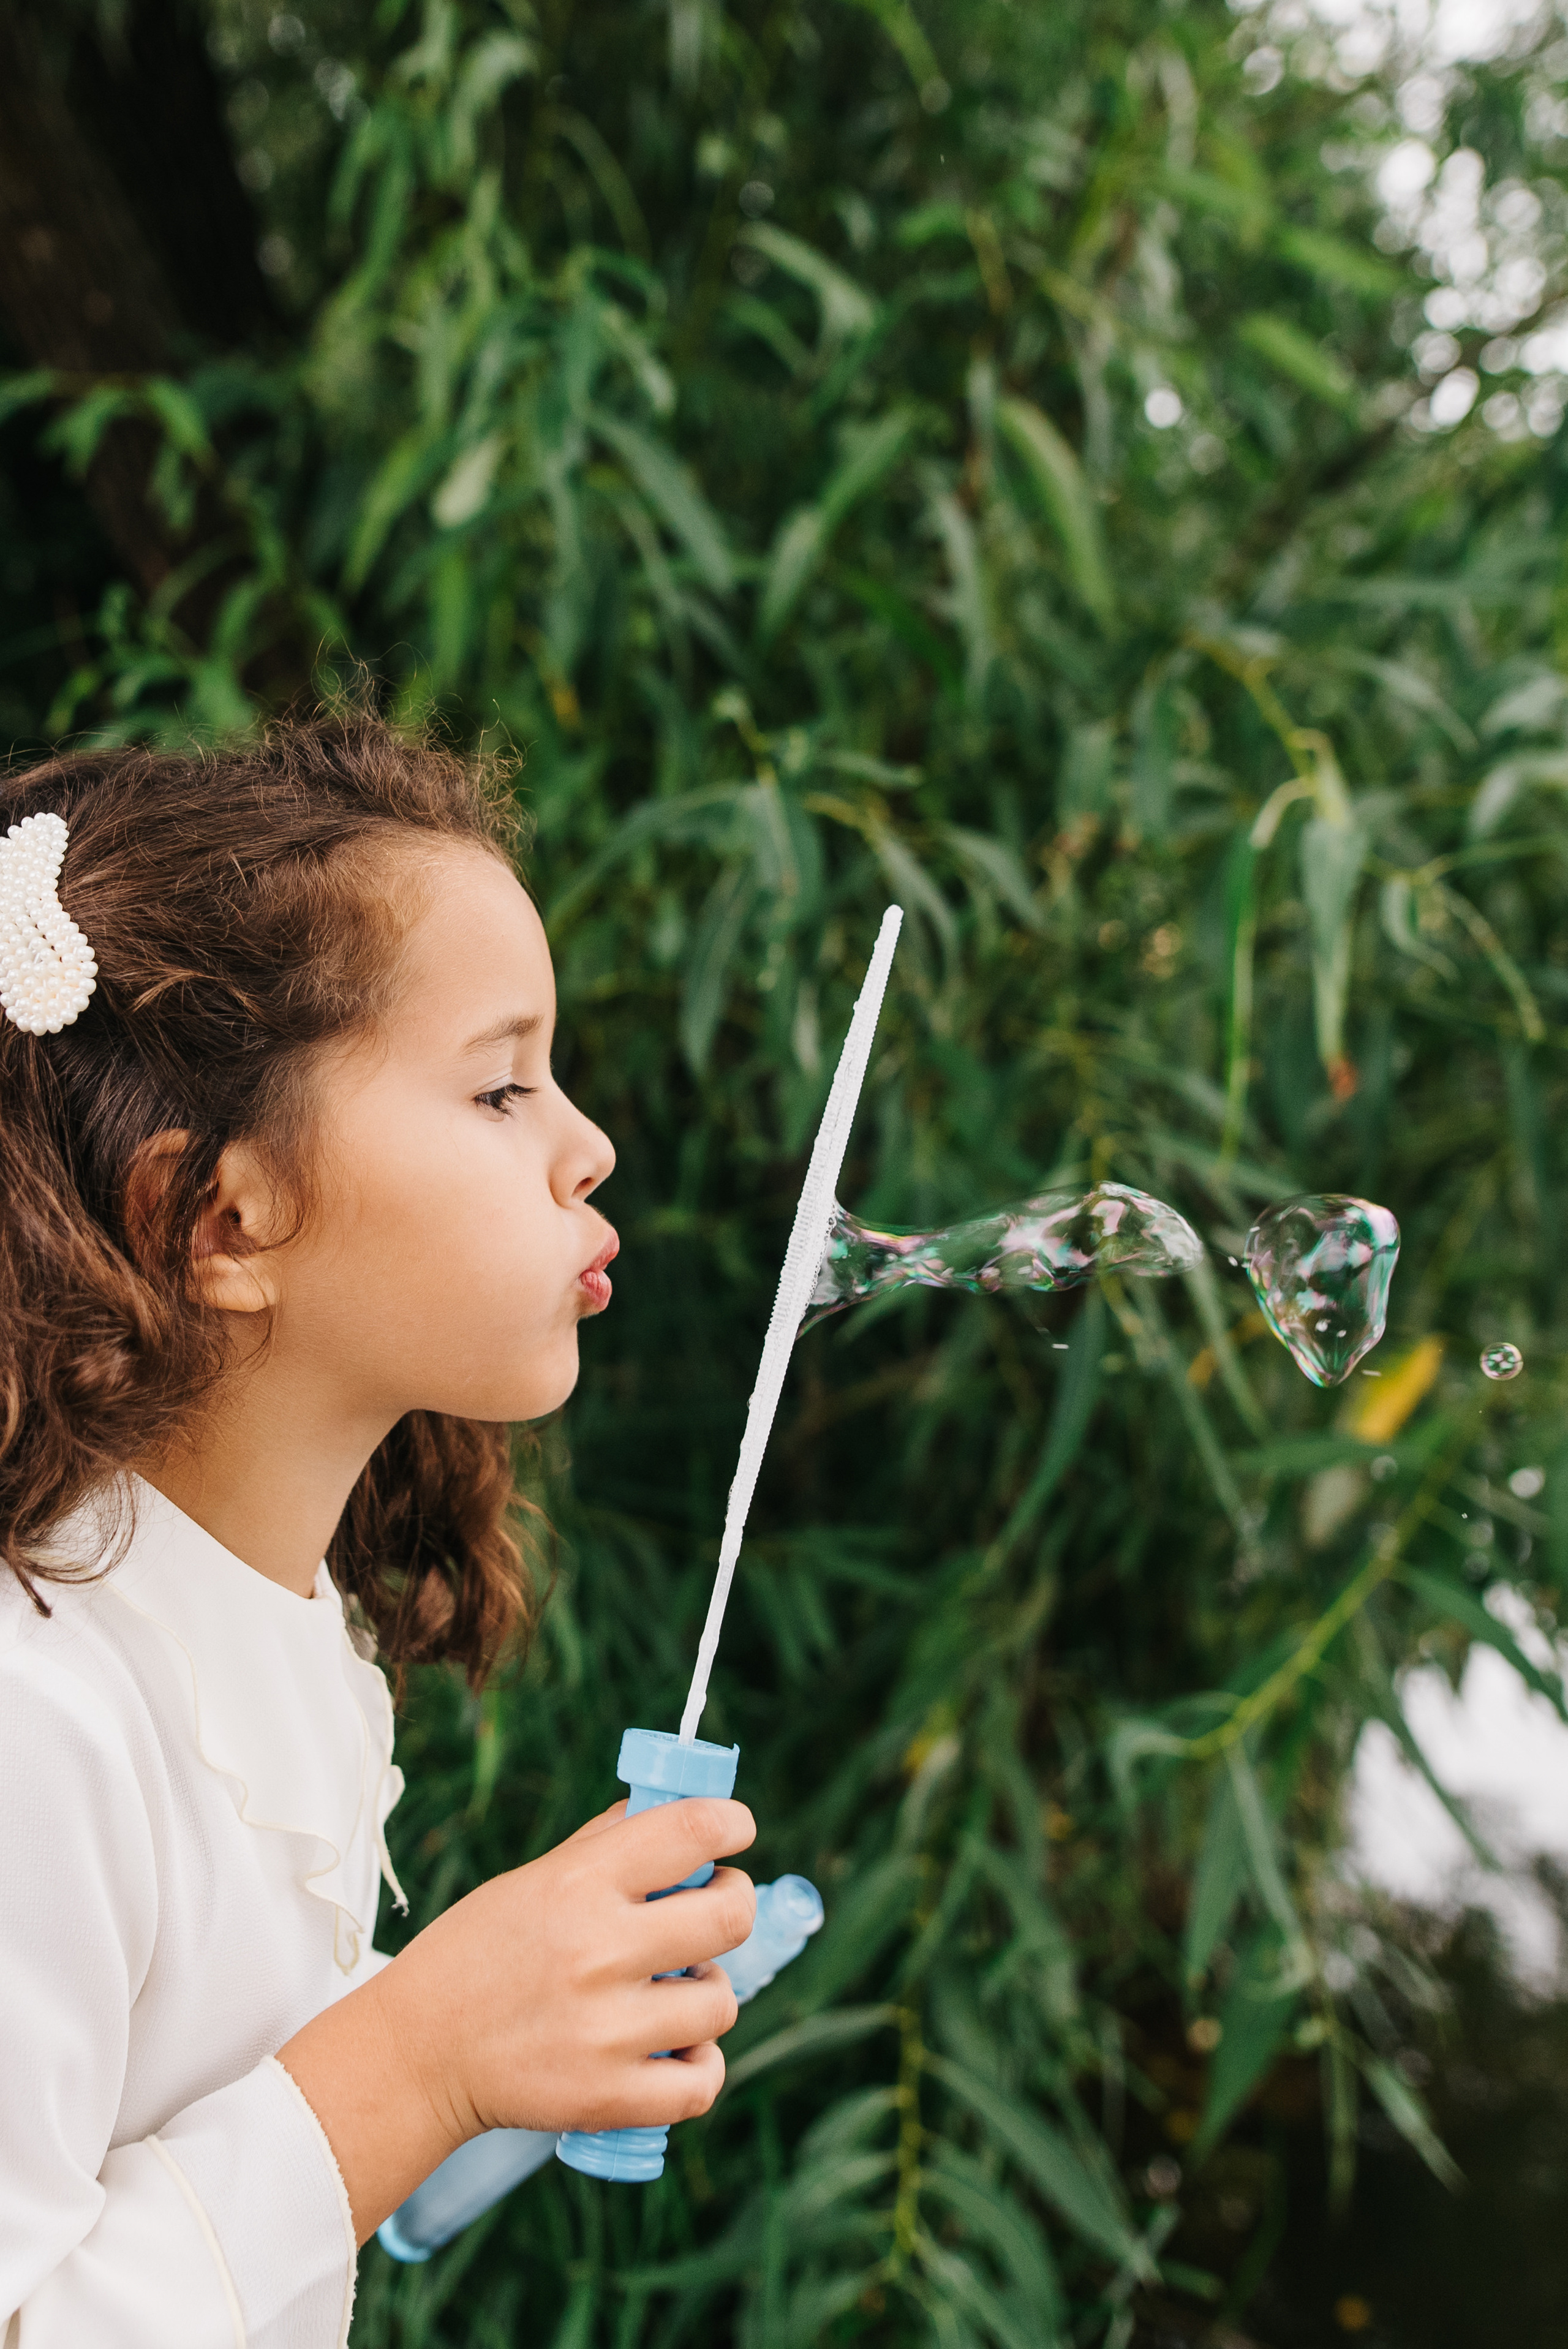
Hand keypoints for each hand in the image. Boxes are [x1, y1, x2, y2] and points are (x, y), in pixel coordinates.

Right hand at [277, 1794, 754, 2240]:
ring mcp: (606, 2031)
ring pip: (721, 2000)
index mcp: (579, 1885)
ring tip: (671, 1987)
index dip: (731, 1823)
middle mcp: (598, 1952)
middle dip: (734, 1902)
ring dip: (707, 1989)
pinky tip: (673, 2048)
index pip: (690, 1831)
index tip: (735, 1830)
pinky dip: (699, 2064)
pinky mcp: (607, 2097)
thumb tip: (677, 1808)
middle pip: (728, 1916)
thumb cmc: (476, 1954)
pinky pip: (702, 2081)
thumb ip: (607, 1844)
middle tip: (715, 1905)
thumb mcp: (530, 1880)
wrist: (415, 2054)